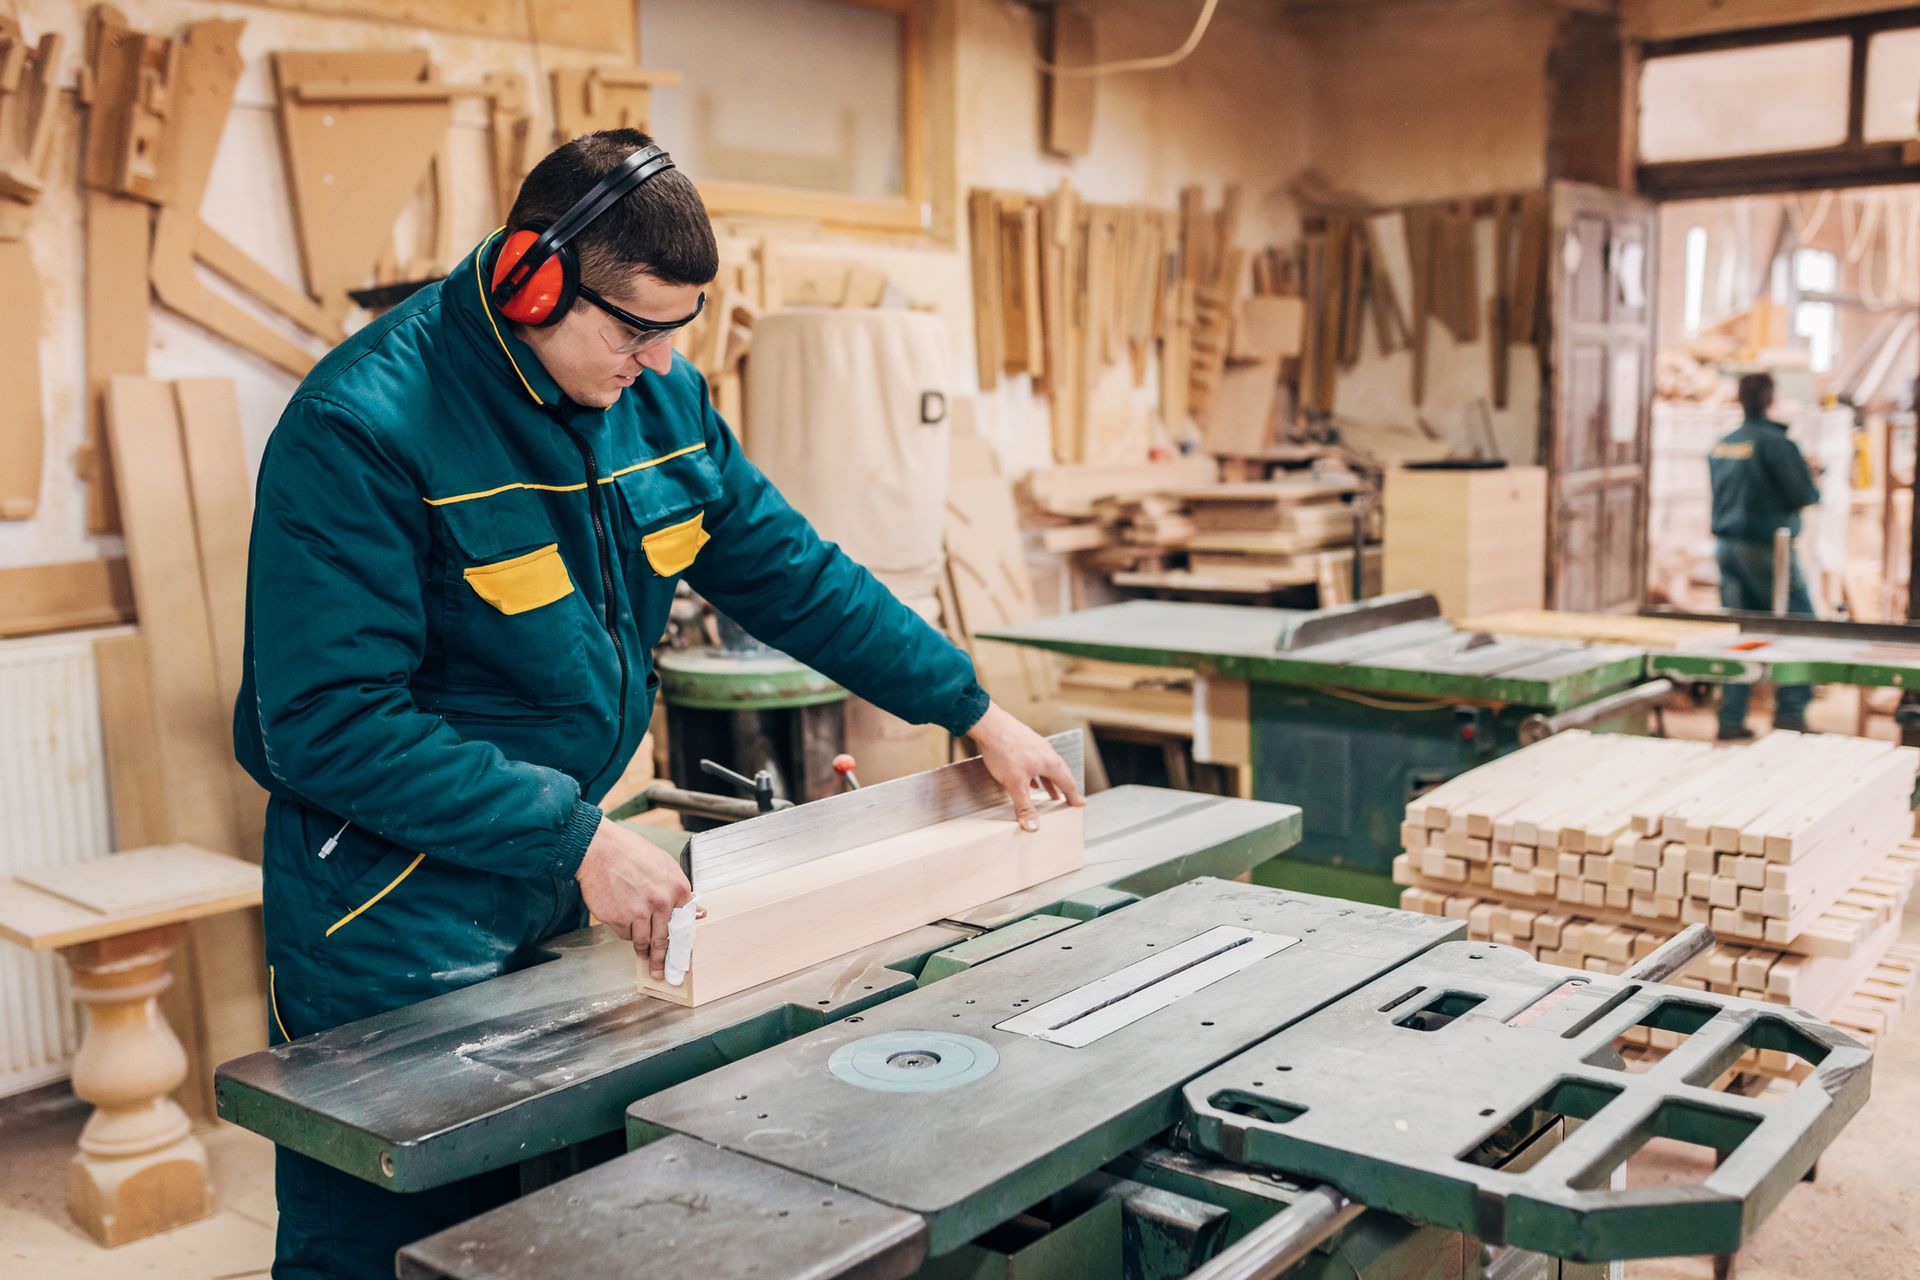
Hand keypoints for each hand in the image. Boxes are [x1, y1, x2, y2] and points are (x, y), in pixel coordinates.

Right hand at [575, 816, 693, 978]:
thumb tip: (699, 913)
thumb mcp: (665, 866)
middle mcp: (661, 903)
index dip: (680, 940)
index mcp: (677, 889)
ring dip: (642, 949)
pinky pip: (625, 935)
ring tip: (643, 955)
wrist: (601, 850)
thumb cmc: (633, 854)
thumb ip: (680, 892)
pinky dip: (625, 932)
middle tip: (661, 972)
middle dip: (661, 959)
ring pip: (643, 941)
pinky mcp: (618, 919)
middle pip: (663, 939)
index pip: (684, 923)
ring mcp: (639, 913)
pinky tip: (622, 920)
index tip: (680, 955)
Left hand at [966, 702, 1085, 829]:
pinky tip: (1029, 779)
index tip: (1080, 804)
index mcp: (1050, 763)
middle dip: (1064, 789)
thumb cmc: (1005, 751)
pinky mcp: (1024, 742)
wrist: (990, 725)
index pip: (1068, 783)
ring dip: (1050, 782)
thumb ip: (1024, 806)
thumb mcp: (1015, 784)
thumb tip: (1033, 827)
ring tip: (1050, 793)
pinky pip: (1036, 761)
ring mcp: (1036, 746)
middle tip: (1068, 799)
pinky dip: (1037, 774)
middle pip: (1060, 774)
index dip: (1074, 796)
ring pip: (1047, 767)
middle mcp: (1047, 753)